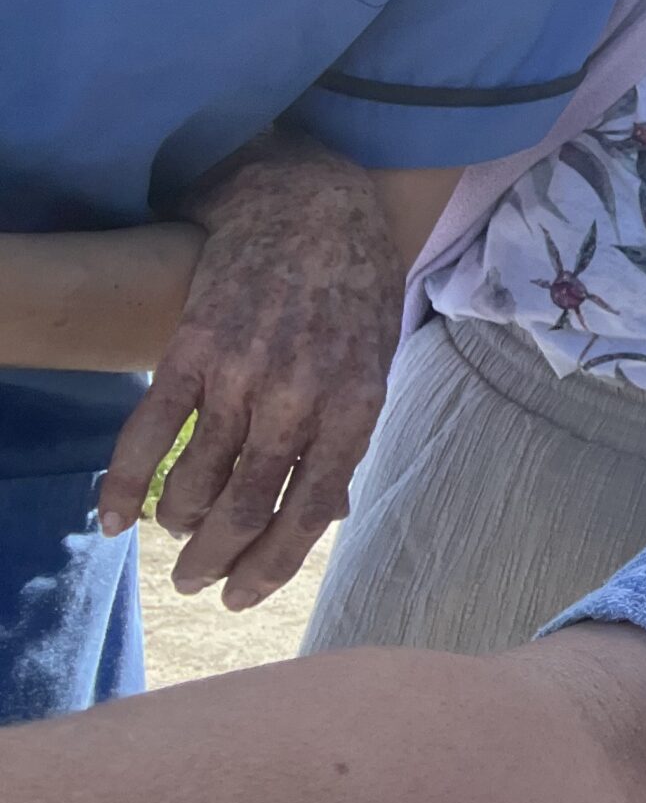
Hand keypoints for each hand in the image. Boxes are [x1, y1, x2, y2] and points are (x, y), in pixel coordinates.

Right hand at [96, 133, 400, 608]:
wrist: (312, 206)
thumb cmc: (352, 287)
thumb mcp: (374, 361)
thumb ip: (346, 433)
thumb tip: (324, 512)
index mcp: (353, 407)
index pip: (309, 512)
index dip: (271, 565)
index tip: (242, 596)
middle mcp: (297, 398)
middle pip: (245, 508)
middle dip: (215, 558)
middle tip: (197, 580)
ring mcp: (240, 375)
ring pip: (195, 481)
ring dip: (179, 523)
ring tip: (177, 532)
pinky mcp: (191, 350)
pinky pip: (148, 435)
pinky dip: (125, 485)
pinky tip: (113, 519)